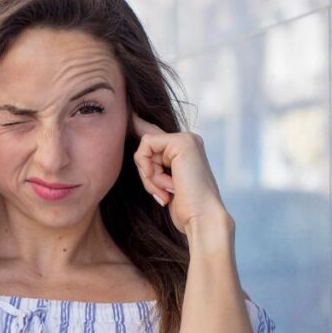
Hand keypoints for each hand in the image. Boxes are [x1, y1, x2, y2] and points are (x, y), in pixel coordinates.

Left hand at [132, 112, 230, 233]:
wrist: (202, 219)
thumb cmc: (186, 209)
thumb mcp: (165, 184)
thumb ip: (154, 166)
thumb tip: (138, 147)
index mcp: (186, 150)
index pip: (154, 135)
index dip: (138, 124)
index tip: (129, 114)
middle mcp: (188, 141)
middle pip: (145, 146)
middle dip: (147, 173)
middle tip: (163, 193)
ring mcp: (186, 139)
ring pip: (144, 148)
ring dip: (150, 177)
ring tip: (168, 191)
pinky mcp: (181, 142)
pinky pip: (146, 147)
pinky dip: (149, 171)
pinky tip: (167, 186)